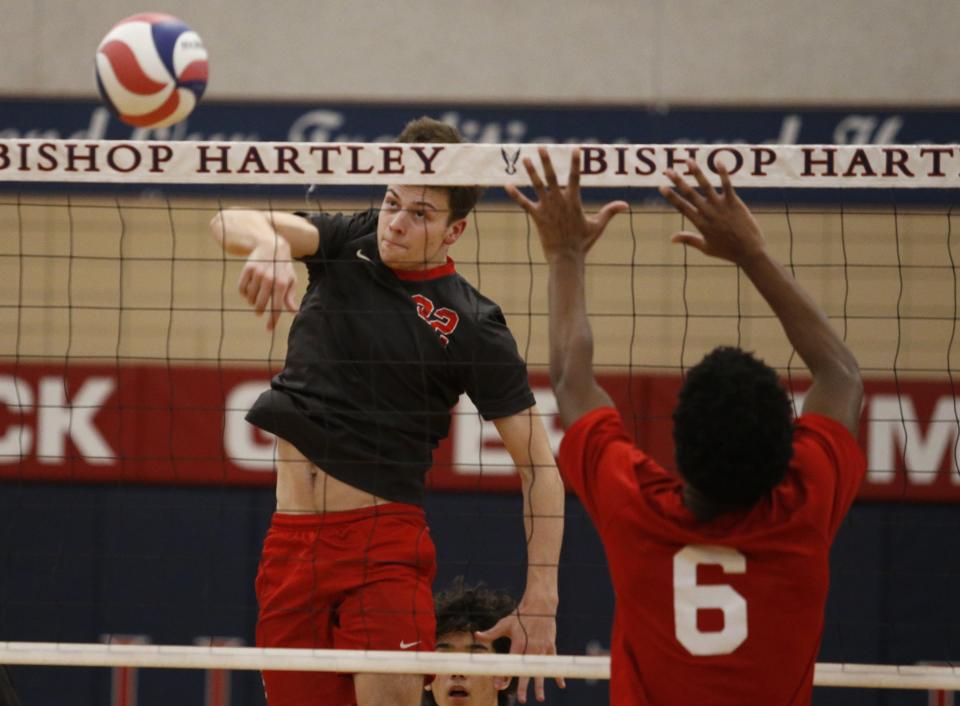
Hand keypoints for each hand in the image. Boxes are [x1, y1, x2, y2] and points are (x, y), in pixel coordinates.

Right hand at [237, 239, 297, 330]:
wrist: (272, 245)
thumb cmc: (283, 266)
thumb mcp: (290, 279)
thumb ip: (290, 297)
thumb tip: (293, 312)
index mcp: (281, 283)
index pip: (276, 306)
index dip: (272, 319)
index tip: (268, 329)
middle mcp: (269, 279)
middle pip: (260, 304)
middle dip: (259, 310)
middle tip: (259, 311)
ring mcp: (257, 274)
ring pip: (250, 297)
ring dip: (251, 300)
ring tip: (255, 297)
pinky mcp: (247, 269)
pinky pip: (242, 288)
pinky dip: (244, 293)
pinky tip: (248, 291)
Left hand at [474, 600, 563, 702]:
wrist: (540, 605)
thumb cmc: (521, 615)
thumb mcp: (504, 623)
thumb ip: (491, 633)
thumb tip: (476, 635)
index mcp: (518, 643)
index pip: (510, 663)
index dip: (505, 675)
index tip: (499, 685)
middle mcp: (531, 647)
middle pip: (526, 670)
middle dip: (523, 686)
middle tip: (521, 699)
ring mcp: (542, 648)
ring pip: (540, 670)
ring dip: (540, 685)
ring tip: (539, 698)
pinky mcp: (550, 646)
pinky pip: (553, 663)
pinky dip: (557, 674)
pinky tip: (561, 685)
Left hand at [507, 147, 627, 259]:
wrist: (566, 257)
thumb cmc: (583, 243)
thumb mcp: (597, 226)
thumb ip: (610, 212)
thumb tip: (625, 205)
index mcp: (574, 201)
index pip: (575, 177)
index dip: (576, 162)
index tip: (575, 149)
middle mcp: (559, 201)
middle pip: (551, 176)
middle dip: (546, 161)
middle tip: (541, 147)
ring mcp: (546, 208)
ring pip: (537, 186)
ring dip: (531, 172)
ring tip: (525, 159)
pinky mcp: (537, 217)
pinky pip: (524, 203)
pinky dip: (516, 194)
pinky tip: (507, 185)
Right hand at [659, 160, 765, 265]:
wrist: (749, 252)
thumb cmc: (728, 251)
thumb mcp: (706, 248)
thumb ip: (689, 240)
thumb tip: (671, 238)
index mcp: (700, 224)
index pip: (682, 207)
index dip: (671, 196)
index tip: (661, 187)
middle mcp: (708, 213)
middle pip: (690, 194)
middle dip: (678, 181)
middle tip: (668, 171)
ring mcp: (721, 207)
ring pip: (706, 186)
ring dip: (696, 173)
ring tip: (688, 161)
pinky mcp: (734, 203)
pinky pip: (727, 185)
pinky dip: (722, 173)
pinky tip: (717, 161)